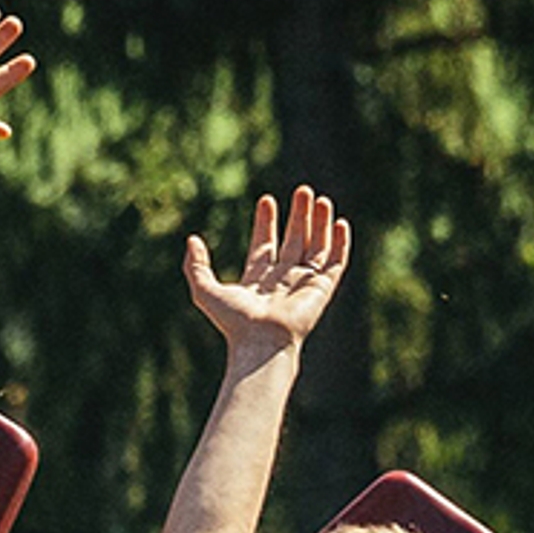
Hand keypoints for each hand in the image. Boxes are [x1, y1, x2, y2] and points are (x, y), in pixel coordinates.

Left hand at [186, 186, 350, 360]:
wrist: (261, 342)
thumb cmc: (234, 322)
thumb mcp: (205, 290)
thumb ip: (196, 266)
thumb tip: (192, 240)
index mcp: (257, 280)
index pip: (264, 244)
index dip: (266, 222)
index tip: (266, 200)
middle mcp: (282, 280)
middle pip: (293, 241)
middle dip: (298, 216)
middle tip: (302, 190)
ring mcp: (304, 284)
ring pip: (316, 247)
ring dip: (320, 223)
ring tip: (320, 199)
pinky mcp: (322, 289)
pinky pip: (336, 262)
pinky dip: (340, 243)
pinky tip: (341, 223)